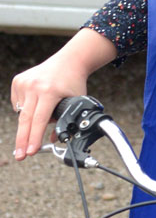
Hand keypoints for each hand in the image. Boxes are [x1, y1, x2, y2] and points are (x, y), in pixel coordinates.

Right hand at [10, 29, 116, 159]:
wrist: (69, 61)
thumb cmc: (73, 82)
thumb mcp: (75, 103)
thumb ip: (65, 122)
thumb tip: (53, 141)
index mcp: (49, 91)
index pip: (40, 120)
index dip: (34, 138)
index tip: (31, 152)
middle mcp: (34, 86)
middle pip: (25, 120)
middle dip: (22, 141)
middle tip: (20, 156)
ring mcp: (24, 82)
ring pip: (22, 113)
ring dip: (30, 121)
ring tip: (46, 110)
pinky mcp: (18, 80)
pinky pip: (18, 104)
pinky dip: (26, 109)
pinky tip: (38, 102)